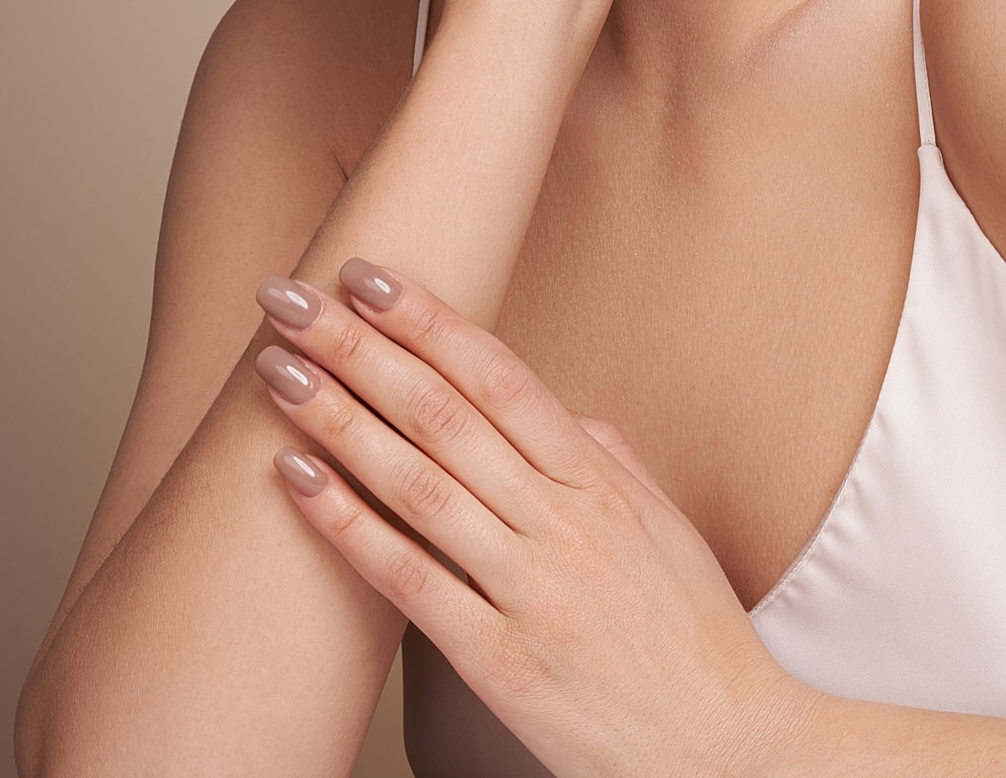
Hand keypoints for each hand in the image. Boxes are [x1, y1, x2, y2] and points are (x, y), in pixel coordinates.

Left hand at [250, 262, 816, 776]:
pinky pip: (410, 580)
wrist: (728, 747)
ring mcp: (531, 591)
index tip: (371, 274)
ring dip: (339, 419)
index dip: (431, 320)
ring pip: (419, 483)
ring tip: (277, 370)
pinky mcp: (500, 661)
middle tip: (292, 297)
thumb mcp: (668, 531)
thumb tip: (560, 414)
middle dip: (361, 347)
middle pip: (446, 414)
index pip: (502, 378)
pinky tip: (297, 479)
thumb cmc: (696, 641)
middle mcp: (566, 523)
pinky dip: (348, 525)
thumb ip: (610, 464)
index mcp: (604, 485)